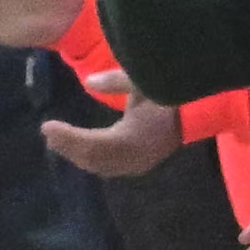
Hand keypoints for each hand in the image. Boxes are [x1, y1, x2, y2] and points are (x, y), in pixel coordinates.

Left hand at [39, 95, 184, 180]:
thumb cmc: (173, 93)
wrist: (203, 111)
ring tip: (58, 142)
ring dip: (78, 155)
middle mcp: (134, 158)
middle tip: (48, 135)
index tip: (46, 126)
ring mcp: (139, 163)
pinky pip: (111, 168)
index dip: (67, 138)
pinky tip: (82, 152)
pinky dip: (92, 161)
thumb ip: (116, 81)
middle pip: (92, 158)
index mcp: (133, 140)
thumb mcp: (145, 81)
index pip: (92, 144)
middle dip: (68, 147)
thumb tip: (89, 82)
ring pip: (101, 166)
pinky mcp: (143, 163)